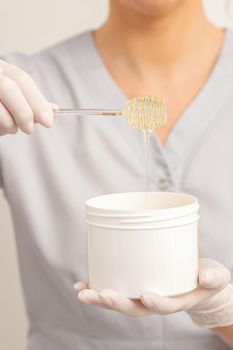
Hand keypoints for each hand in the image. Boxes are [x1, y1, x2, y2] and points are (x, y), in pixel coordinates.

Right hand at [0, 59, 54, 135]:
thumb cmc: (2, 107)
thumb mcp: (17, 103)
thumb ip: (33, 105)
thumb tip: (54, 110)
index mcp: (3, 68)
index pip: (22, 79)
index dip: (37, 102)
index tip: (48, 122)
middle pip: (9, 87)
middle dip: (24, 113)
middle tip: (30, 130)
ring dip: (8, 122)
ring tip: (11, 129)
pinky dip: (0, 126)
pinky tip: (0, 127)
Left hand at [74, 259, 232, 327]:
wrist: (197, 282)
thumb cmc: (206, 279)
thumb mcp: (216, 276)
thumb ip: (213, 277)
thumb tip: (204, 277)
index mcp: (176, 301)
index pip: (164, 306)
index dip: (155, 304)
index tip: (146, 296)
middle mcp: (155, 302)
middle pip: (134, 309)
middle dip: (117, 303)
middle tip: (101, 294)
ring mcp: (143, 296)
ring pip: (120, 302)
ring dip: (100, 299)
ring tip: (82, 292)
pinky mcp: (135, 287)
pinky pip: (115, 290)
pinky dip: (97, 288)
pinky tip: (82, 285)